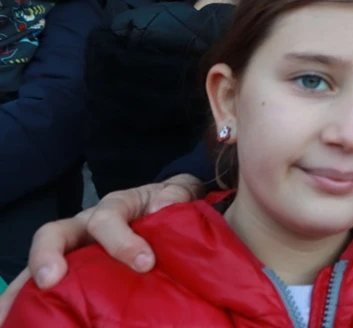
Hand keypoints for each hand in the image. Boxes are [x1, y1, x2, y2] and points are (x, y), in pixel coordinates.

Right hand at [0, 174, 203, 315]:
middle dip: (47, 255)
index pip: (108, 217)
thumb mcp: (180, 193)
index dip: (122, 239)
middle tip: (51, 280)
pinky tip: (16, 321)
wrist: (171, 216)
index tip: (144, 263)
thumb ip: (178, 193)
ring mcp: (73, 251)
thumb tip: (164, 205)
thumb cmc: (171, 206)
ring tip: (8, 313)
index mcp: (115, 207)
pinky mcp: (71, 274)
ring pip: (39, 263)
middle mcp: (85, 227)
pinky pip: (41, 287)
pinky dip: (24, 302)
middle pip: (55, 234)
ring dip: (21, 287)